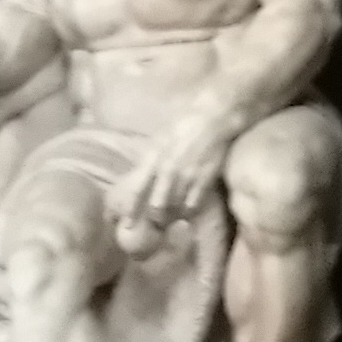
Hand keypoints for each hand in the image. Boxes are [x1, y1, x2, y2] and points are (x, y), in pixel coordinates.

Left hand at [112, 110, 237, 254]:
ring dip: (171, 217)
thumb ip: (150, 159)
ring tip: (170, 222)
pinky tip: (188, 213)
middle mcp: (167, 171)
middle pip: (156, 206)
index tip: (126, 225)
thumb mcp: (160, 138)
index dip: (130, 210)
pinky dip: (189, 211)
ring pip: (174, 208)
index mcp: (153, 159)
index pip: (137, 190)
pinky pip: (193, 204)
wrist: (215, 117)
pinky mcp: (205, 179)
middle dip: (153, 219)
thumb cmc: (185, 123)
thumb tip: (141, 175)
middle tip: (153, 225)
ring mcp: (187, 177)